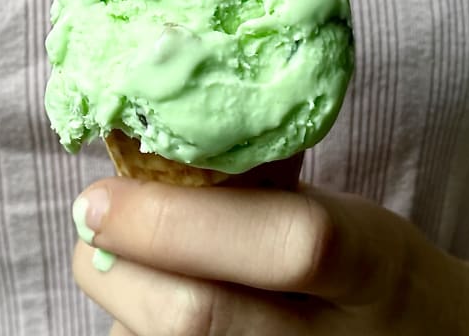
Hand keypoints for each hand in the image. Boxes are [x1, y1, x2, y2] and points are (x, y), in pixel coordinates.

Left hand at [70, 177, 468, 334]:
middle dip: (117, 265)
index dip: (177, 220)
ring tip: (135, 266)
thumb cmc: (374, 270)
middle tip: (94, 222)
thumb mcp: (342, 214)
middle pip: (198, 318)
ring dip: (122, 304)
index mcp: (370, 263)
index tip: (100, 195)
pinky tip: (155, 311)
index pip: (287, 245)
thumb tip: (139, 150)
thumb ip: (255, 193)